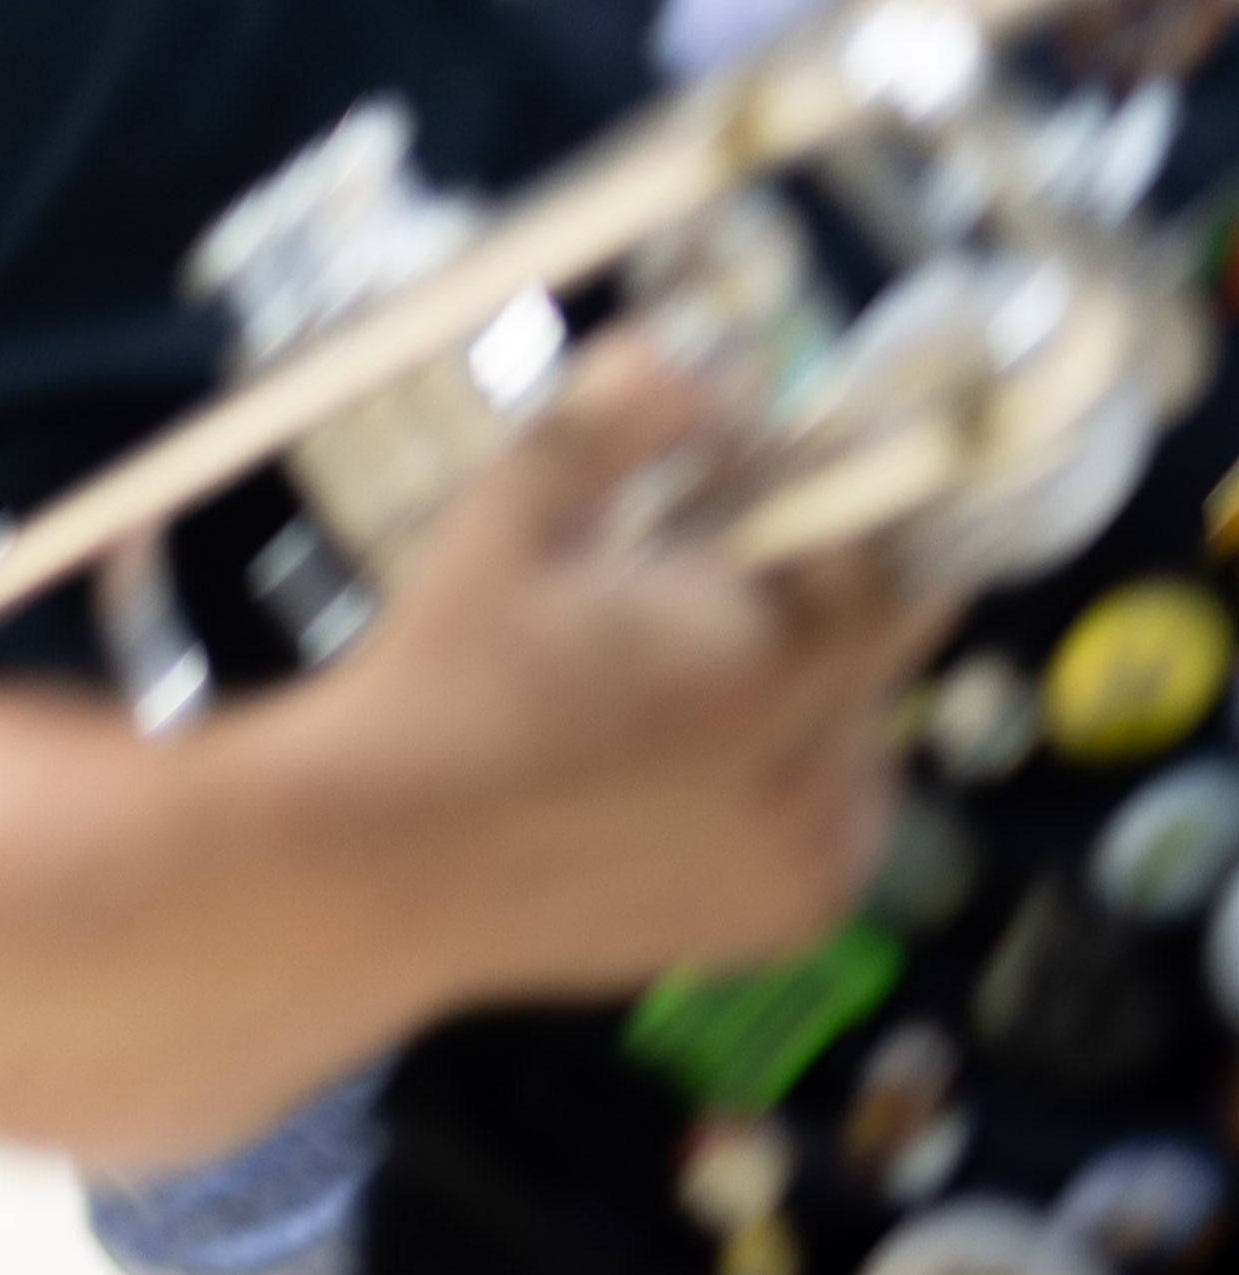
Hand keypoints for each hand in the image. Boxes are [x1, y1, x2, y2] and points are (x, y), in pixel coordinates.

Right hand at [300, 339, 955, 1011]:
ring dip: (817, 683)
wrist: (381, 864)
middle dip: (820, 590)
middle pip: (887, 643)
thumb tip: (697, 357)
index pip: (893, 560)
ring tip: (702, 671)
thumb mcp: (504, 526)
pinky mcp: (797, 917)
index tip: (784, 470)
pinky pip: (845, 813)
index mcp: (750, 665)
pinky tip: (704, 759)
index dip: (845, 504)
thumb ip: (610, 427)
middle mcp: (810, 772)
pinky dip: (802, 773)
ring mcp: (813, 858)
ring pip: (873, 728)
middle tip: (720, 570)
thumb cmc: (435, 682)